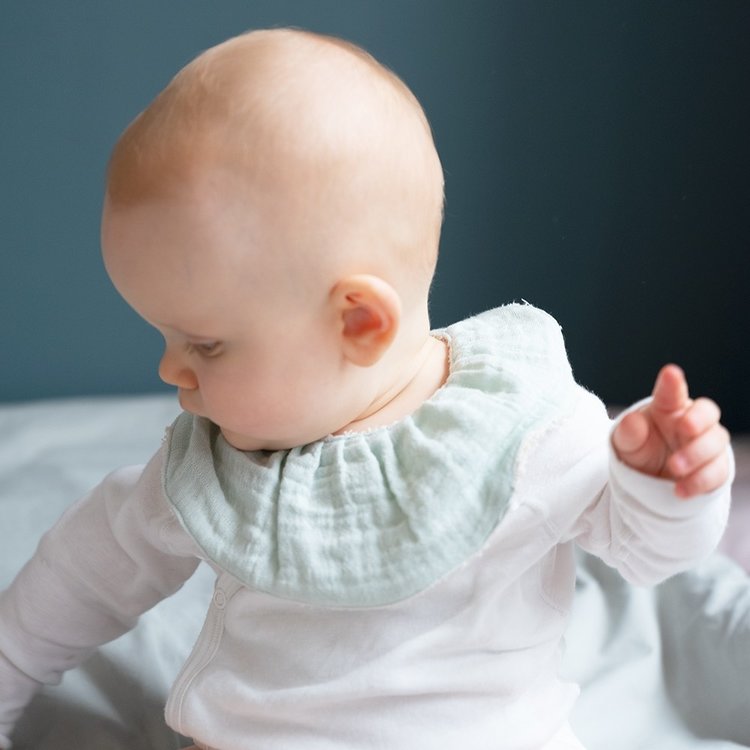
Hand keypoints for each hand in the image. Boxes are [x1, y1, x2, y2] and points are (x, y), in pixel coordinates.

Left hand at [612, 364, 730, 497]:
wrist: (651, 481)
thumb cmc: (640, 450)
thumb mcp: (626, 443)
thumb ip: (628, 433)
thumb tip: (632, 421)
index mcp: (668, 407)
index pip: (672, 392)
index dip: (673, 383)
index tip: (671, 373)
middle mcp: (691, 421)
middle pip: (707, 411)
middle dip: (698, 420)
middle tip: (685, 429)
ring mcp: (706, 444)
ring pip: (716, 442)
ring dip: (696, 456)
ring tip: (674, 470)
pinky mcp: (715, 467)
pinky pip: (717, 471)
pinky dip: (700, 481)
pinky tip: (680, 490)